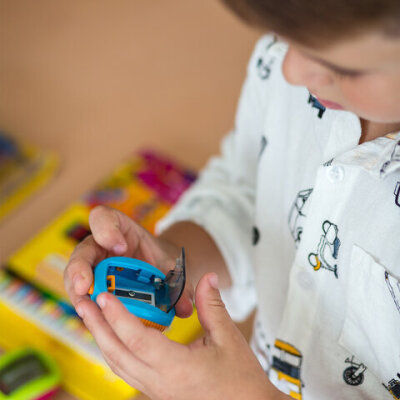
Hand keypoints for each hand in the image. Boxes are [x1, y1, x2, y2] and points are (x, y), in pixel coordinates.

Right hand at [64, 205, 193, 317]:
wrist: (158, 276)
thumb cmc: (162, 264)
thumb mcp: (172, 268)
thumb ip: (179, 284)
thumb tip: (185, 308)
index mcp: (121, 230)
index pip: (104, 218)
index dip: (106, 229)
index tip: (120, 246)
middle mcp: (102, 246)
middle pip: (83, 250)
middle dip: (80, 267)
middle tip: (85, 285)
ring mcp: (93, 267)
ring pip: (75, 274)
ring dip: (76, 290)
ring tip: (84, 306)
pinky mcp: (92, 287)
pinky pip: (81, 295)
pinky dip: (84, 305)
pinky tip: (89, 316)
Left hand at [74, 272, 286, 399]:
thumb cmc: (240, 379)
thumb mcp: (229, 337)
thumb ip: (212, 305)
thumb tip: (207, 277)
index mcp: (177, 368)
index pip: (137, 339)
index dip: (118, 315)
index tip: (104, 295)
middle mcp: (159, 382)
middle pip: (117, 353)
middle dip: (97, 326)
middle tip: (83, 302)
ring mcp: (155, 390)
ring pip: (117, 364)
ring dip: (102, 338)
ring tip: (91, 316)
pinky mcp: (157, 391)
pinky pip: (126, 370)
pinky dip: (114, 350)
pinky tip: (112, 335)